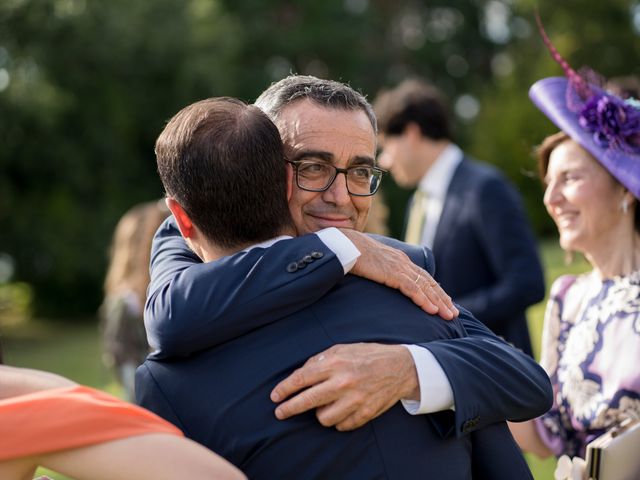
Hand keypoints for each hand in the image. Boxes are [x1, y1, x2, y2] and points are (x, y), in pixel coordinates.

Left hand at [271, 343, 417, 430]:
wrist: (400, 367)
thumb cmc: (366, 356)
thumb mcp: (342, 349)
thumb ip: (319, 360)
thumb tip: (298, 375)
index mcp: (336, 362)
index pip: (302, 378)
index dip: (285, 389)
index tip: (275, 396)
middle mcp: (344, 382)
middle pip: (308, 401)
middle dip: (289, 408)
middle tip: (279, 412)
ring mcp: (356, 400)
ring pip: (323, 418)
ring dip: (320, 413)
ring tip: (325, 404)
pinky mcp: (365, 413)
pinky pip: (341, 426)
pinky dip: (337, 420)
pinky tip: (341, 410)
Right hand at [339, 229, 457, 319]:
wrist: (344, 244)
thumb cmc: (352, 253)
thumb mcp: (370, 262)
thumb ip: (380, 270)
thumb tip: (380, 277)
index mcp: (399, 259)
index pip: (422, 276)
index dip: (434, 290)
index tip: (443, 301)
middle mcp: (403, 262)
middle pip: (428, 282)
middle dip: (442, 298)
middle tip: (452, 313)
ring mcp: (398, 267)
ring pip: (424, 287)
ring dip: (438, 302)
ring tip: (448, 315)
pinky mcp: (391, 273)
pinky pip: (412, 288)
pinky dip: (423, 299)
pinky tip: (431, 309)